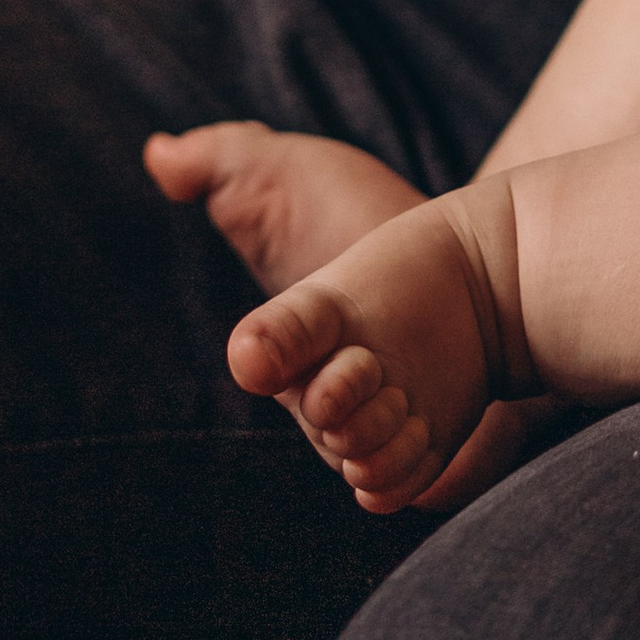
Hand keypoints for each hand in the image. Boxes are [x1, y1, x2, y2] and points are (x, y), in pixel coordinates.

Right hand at [153, 116, 551, 514]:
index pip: (267, 358)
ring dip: (374, 441)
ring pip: (357, 461)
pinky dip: (404, 476)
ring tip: (404, 399)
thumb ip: (223, 160)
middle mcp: (325, 388)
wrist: (480, 253)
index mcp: (287, 337)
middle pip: (318, 421)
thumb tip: (159, 152)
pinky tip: (420, 433)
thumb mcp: (292, 174)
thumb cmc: (365, 209)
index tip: (302, 342)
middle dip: (338, 400)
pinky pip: (399, 488)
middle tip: (366, 364)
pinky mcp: (423, 449)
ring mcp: (374, 421)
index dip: (281, 353)